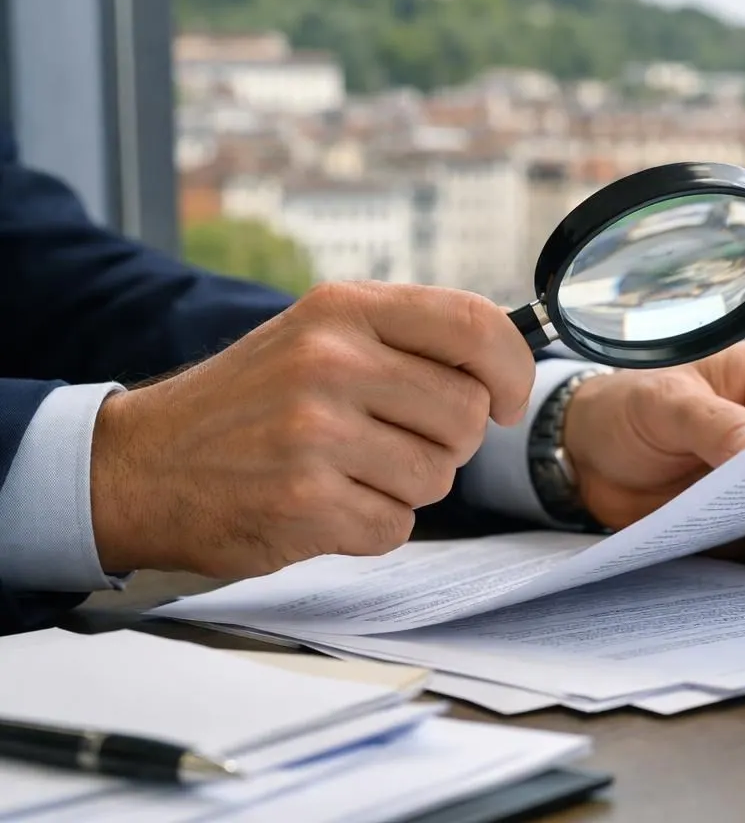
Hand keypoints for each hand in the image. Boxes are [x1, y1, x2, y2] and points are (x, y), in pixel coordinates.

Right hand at [89, 281, 534, 577]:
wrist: (139, 467)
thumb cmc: (249, 403)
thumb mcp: (319, 336)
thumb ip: (406, 339)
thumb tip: (507, 363)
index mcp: (343, 309)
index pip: (475, 325)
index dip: (512, 370)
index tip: (507, 400)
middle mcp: (331, 362)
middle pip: (467, 415)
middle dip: (448, 442)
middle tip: (395, 443)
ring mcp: (316, 434)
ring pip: (438, 477)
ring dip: (406, 487)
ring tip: (347, 471)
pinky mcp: (305, 503)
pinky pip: (396, 527)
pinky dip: (371, 527)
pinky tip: (323, 505)